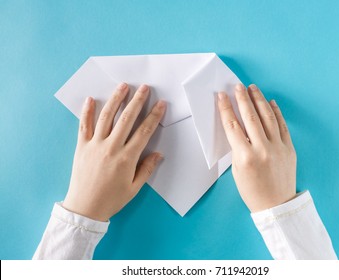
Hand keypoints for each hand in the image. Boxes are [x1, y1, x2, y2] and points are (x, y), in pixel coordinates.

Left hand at [63, 83, 165, 220]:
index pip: (144, 131)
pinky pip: (84, 125)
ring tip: (123, 86)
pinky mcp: (81, 146)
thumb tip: (159, 153)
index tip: (160, 104)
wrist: (84, 208)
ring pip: (106, 117)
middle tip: (144, 88)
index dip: (154, 116)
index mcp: (127, 158)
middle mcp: (111, 147)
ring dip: (116, 100)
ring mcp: (95, 145)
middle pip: (127, 119)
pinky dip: (87, 111)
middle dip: (137, 101)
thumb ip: (147, 168)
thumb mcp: (134, 188)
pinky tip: (91, 99)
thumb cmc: (112, 199)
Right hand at [217, 83, 295, 212]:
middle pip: (250, 117)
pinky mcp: (289, 148)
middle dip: (242, 99)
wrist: (276, 204)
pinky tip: (270, 102)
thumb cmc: (252, 190)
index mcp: (245, 156)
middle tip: (238, 86)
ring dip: (259, 100)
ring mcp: (278, 147)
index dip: (226, 108)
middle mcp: (262, 149)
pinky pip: (282, 125)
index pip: (232, 126)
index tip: (222, 96)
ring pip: (267, 117)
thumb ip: (237, 147)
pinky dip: (276, 112)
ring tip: (253, 89)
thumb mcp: (237, 170)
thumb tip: (237, 127)